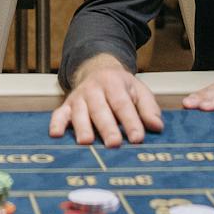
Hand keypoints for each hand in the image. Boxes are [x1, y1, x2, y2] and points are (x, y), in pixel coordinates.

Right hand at [48, 53, 164, 146]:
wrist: (97, 69)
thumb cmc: (120, 86)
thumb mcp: (138, 91)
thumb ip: (149, 109)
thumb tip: (157, 127)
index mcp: (114, 83)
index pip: (123, 104)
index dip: (130, 121)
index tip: (137, 138)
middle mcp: (94, 89)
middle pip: (100, 110)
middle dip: (107, 127)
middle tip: (114, 144)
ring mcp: (78, 97)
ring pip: (79, 113)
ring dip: (82, 128)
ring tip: (86, 142)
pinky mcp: (66, 105)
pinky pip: (59, 114)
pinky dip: (56, 123)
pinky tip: (56, 134)